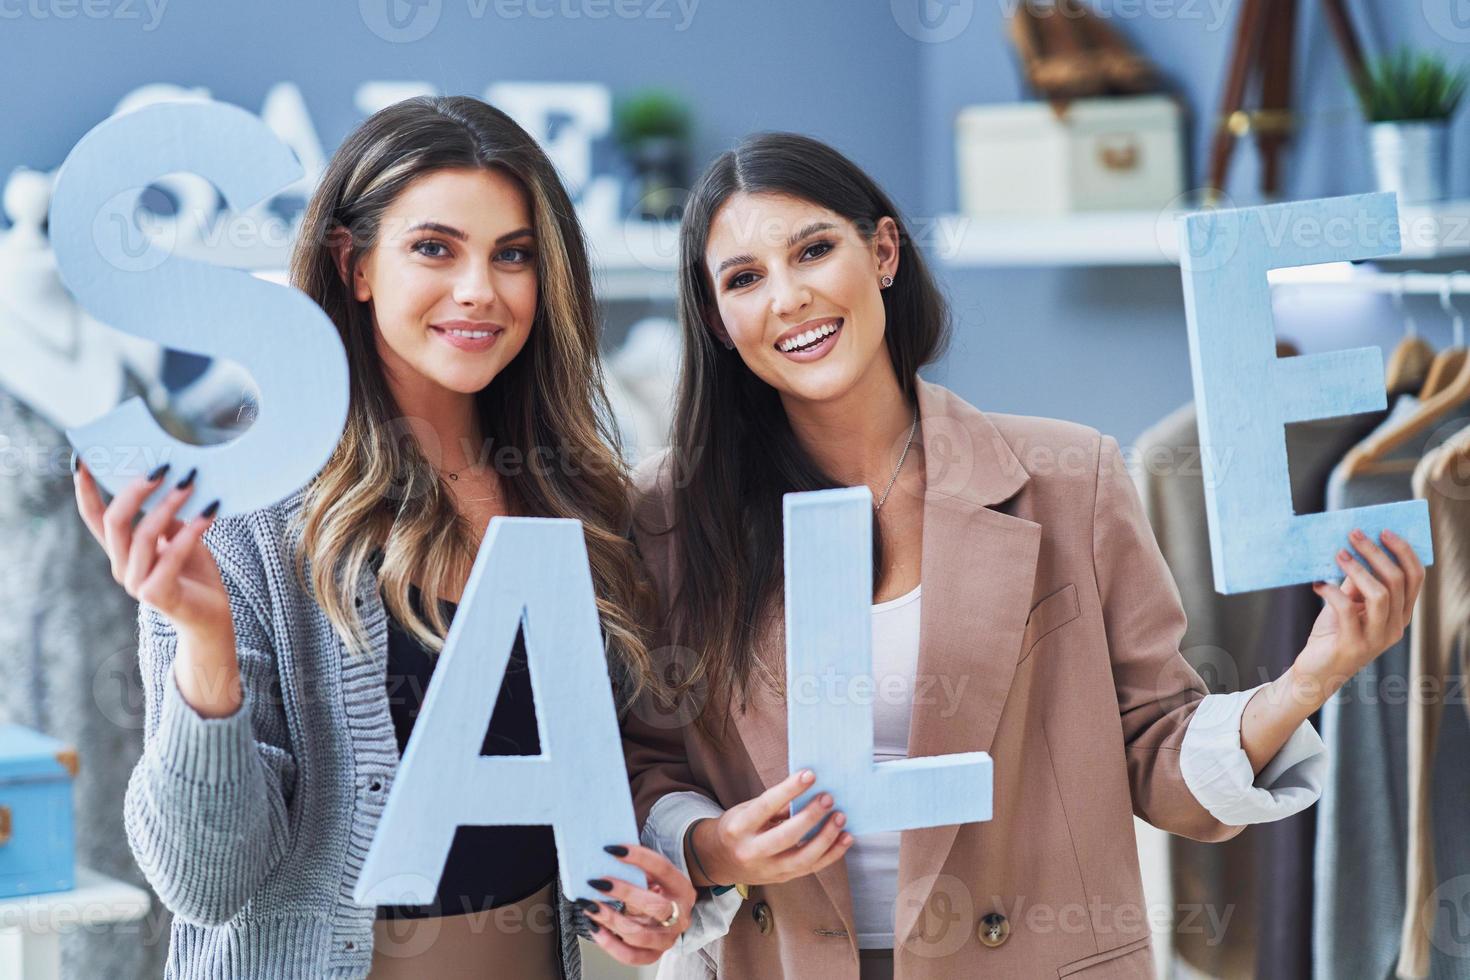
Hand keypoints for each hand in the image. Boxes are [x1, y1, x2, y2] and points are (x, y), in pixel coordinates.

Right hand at [73, 459, 229, 636]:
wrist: (211, 619)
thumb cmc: (194, 576)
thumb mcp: (179, 539)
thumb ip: (167, 519)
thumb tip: (169, 486)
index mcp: (122, 552)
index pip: (95, 518)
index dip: (86, 490)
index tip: (84, 460)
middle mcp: (123, 567)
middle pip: (115, 522)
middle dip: (136, 491)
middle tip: (163, 468)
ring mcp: (137, 583)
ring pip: (144, 536)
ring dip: (168, 505)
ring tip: (191, 483)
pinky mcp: (157, 595)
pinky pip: (171, 556)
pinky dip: (191, 530)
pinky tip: (209, 512)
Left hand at [578, 844, 696, 965]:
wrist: (664, 918)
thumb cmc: (654, 892)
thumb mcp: (652, 877)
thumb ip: (637, 868)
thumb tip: (607, 852)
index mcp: (683, 889)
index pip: (663, 869)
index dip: (639, 857)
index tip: (612, 849)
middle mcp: (681, 916)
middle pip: (656, 906)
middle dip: (624, 893)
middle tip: (597, 882)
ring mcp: (668, 939)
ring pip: (639, 935)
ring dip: (610, 919)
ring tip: (589, 906)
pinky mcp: (653, 954)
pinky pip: (630, 956)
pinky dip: (609, 943)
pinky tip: (595, 927)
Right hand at [690, 769, 852, 887]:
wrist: (720, 861)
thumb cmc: (737, 828)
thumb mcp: (746, 810)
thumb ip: (773, 804)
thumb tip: (804, 789)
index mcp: (739, 829)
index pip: (766, 807)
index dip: (789, 790)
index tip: (810, 775)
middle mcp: (752, 852)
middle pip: (785, 836)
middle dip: (810, 817)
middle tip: (828, 799)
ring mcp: (768, 870)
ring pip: (802, 858)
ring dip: (826, 838)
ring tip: (840, 818)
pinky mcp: (783, 878)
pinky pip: (811, 868)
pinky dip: (831, 854)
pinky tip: (845, 838)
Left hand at [1295, 527, 1424, 699]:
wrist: (1315, 672)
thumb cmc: (1333, 634)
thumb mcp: (1349, 604)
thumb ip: (1356, 582)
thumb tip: (1355, 547)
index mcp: (1400, 615)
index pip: (1415, 578)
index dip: (1403, 552)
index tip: (1384, 531)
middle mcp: (1395, 628)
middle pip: (1397, 582)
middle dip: (1376, 553)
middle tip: (1354, 534)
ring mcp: (1376, 639)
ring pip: (1379, 595)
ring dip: (1358, 569)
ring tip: (1339, 554)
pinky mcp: (1352, 646)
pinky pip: (1346, 611)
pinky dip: (1331, 592)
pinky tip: (1317, 584)